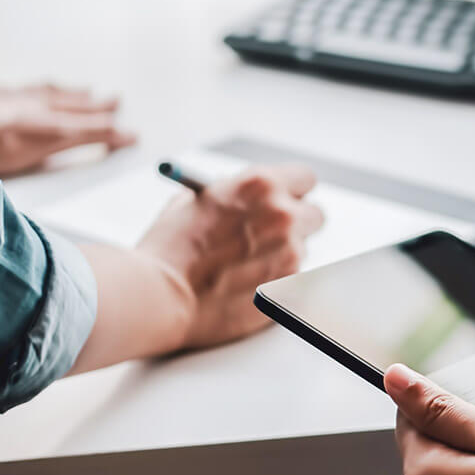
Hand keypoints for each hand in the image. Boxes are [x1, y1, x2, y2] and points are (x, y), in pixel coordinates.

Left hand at [0, 83, 136, 175]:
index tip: (132, 134)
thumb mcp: (41, 155)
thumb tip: (111, 138)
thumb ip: (76, 143)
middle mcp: (35, 103)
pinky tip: (38, 89)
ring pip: (52, 92)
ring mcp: (14, 98)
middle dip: (97, 105)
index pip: (90, 125)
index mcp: (50, 119)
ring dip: (72, 93)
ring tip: (87, 91)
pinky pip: (26, 88)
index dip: (111, 131)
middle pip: (74, 104)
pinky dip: (41, 89)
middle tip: (116, 101)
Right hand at [138, 166, 324, 349]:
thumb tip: (244, 196)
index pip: (304, 178)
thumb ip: (229, 195)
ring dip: (281, 257)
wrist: (160, 296)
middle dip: (297, 225)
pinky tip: (244, 288)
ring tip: (243, 269)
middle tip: (273, 236)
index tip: (286, 201)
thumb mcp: (194, 203)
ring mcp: (290, 253)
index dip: (293, 192)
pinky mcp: (289, 288)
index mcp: (260, 185)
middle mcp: (283, 215)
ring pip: (301, 251)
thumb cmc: (169, 250)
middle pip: (314, 215)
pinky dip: (275, 283)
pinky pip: (292, 280)